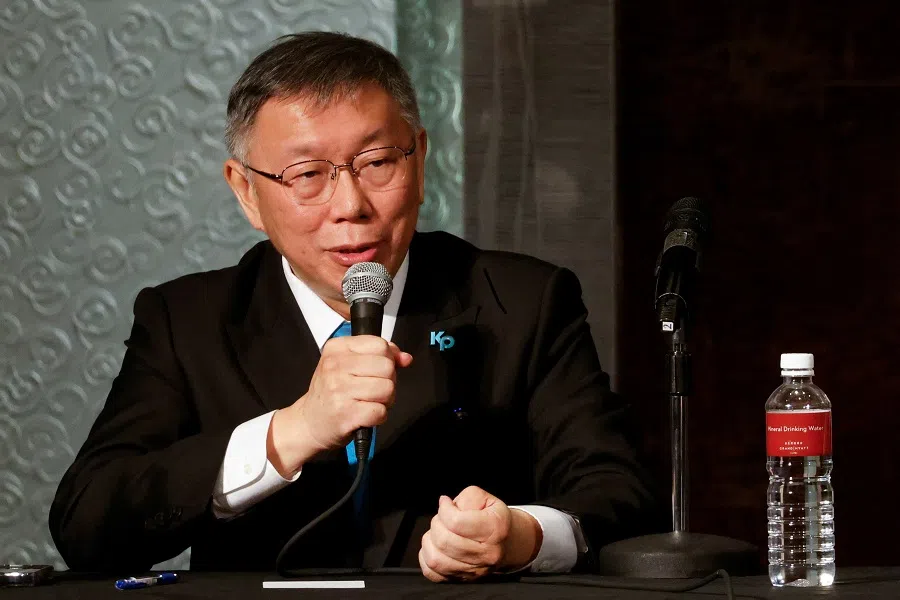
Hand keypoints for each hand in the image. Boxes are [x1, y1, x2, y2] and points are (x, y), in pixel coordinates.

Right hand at [267, 335, 412, 475]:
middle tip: (373, 390)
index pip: (380, 344)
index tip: (377, 370)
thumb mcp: (348, 365)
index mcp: (337, 349)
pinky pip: (380, 411)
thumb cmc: (332, 392)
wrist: (309, 422)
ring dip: (385, 400)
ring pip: (387, 389)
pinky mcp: (346, 414)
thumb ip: (380, 356)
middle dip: (388, 381)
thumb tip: (405, 358)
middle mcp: (335, 366)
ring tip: (369, 402)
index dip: (387, 359)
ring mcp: (339, 390)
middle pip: (387, 367)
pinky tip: (365, 415)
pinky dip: (378, 416)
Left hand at [418, 486, 542, 581]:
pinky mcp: (462, 580)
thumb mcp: (485, 498)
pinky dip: (426, 557)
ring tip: (438, 532)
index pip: (456, 522)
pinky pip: (432, 573)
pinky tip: (435, 546)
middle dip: (436, 524)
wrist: (506, 543)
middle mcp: (487, 554)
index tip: (445, 503)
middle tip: (442, 517)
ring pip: (436, 559)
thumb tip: (446, 505)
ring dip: (430, 541)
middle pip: (444, 541)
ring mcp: (475, 571)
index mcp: (495, 529)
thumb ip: (466, 497)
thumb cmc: (491, 518)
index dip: (444, 509)